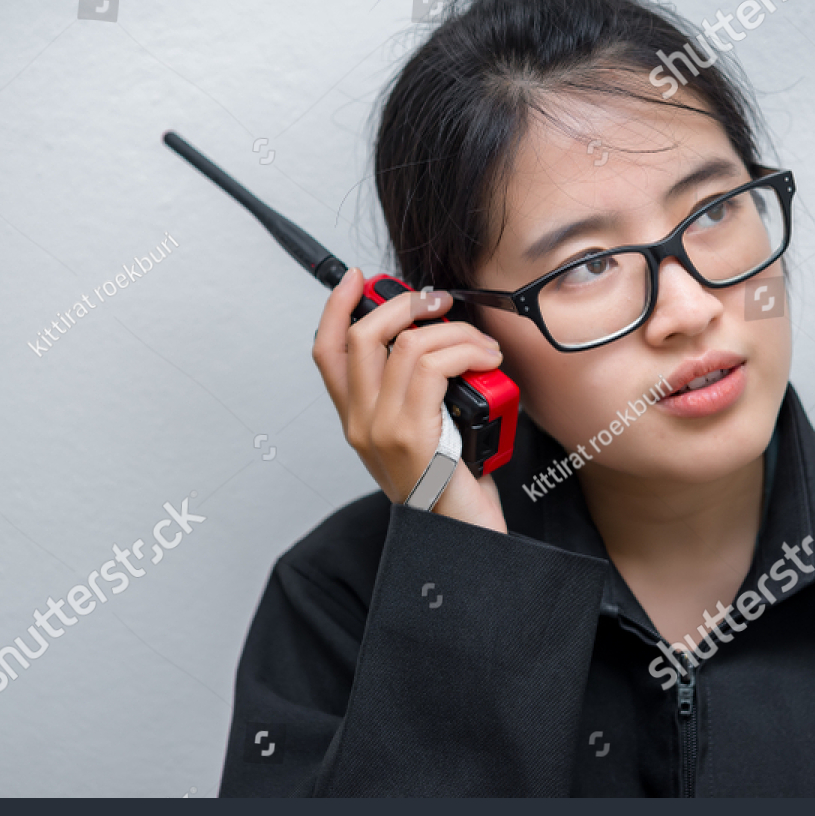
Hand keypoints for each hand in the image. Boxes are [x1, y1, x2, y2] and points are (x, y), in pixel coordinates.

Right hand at [311, 268, 508, 533]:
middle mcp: (360, 423)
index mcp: (358, 419)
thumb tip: (436, 334)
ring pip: (407, 345)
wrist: (462, 538)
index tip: (358, 278)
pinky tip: (486, 361)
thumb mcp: (428, 429)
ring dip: (455, 331)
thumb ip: (417, 389)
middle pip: (363, 336)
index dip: (336, 307)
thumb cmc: (452, 486)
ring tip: (483, 346)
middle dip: (405, 303)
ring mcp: (381, 430)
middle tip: (440, 302)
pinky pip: (432, 367)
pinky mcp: (410, 436)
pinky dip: (466, 351)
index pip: (328, 352)